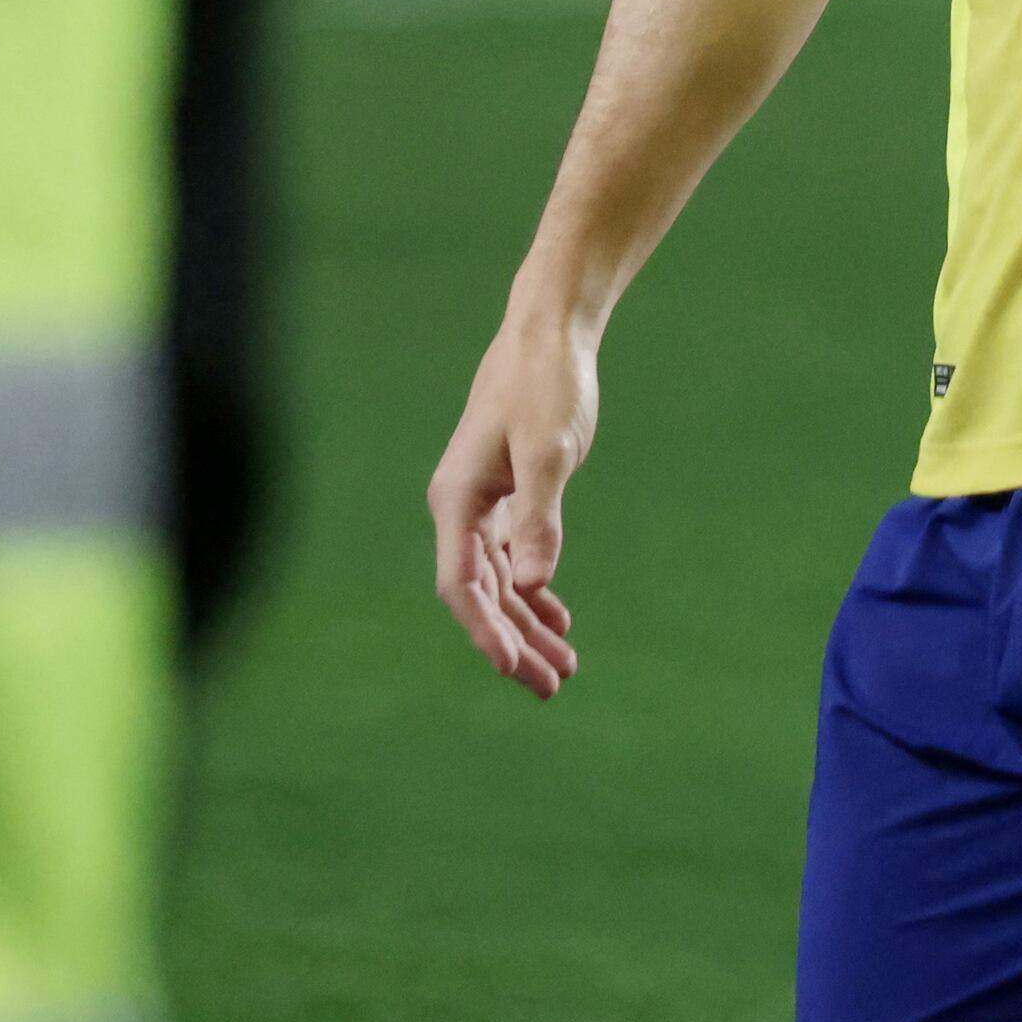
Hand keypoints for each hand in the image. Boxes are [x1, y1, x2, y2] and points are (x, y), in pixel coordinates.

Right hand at [425, 306, 596, 698]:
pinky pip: (516, 559)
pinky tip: (558, 618)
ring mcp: (484, 505)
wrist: (549, 336)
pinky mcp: (511, 496)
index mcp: (457, 502)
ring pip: (501, 582)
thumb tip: (533, 583)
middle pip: (482, 595)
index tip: (511, 666)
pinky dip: (536, 590)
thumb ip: (541, 515)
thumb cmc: (544, 383)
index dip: (485, 629)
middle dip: (513, 642)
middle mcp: (462, 510)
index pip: (462, 585)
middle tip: (551, 686)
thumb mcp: (549, 449)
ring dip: (528, 624)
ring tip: (563, 667)